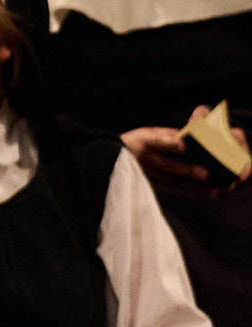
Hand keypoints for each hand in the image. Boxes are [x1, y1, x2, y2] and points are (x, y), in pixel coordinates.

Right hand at [121, 109, 248, 189]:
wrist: (115, 158)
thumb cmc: (137, 142)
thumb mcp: (147, 133)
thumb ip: (167, 135)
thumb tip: (190, 136)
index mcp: (144, 142)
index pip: (156, 142)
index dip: (169, 144)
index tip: (183, 145)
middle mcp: (146, 159)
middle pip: (167, 166)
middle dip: (186, 170)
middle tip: (205, 173)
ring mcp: (149, 174)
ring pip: (172, 181)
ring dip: (192, 185)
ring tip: (211, 188)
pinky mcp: (154, 183)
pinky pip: (174, 188)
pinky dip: (191, 191)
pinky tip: (206, 192)